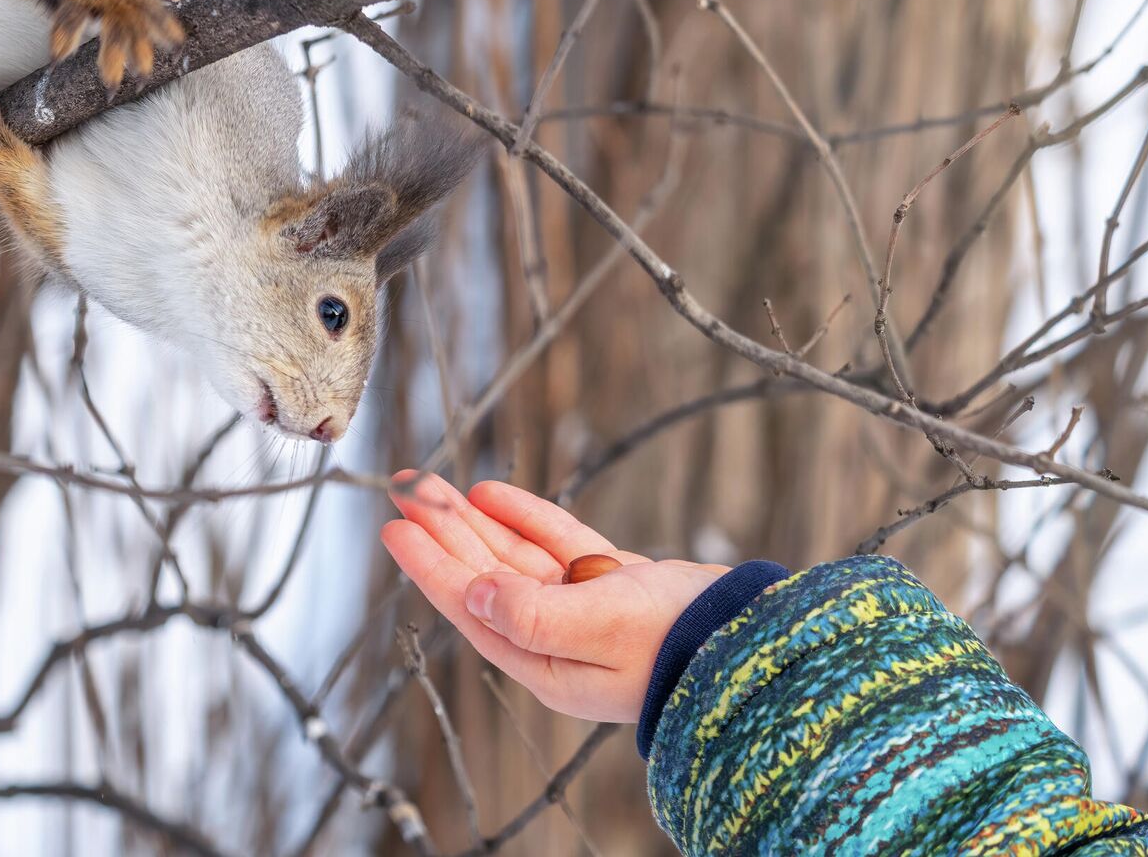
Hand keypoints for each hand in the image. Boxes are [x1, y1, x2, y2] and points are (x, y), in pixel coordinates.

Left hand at [380, 471, 729, 722]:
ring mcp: (586, 609)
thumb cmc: (678, 645)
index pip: (472, 605)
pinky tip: (492, 494)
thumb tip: (475, 593)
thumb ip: (533, 615)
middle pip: (485, 576)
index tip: (394, 528)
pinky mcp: (615, 584)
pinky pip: (557, 546)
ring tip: (436, 485)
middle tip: (405, 489)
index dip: (430, 565)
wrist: (753, 644)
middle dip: (443, 532)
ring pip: (515, 557)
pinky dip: (526, 518)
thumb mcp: (600, 630)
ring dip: (476, 521)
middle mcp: (557, 637)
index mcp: (546, 661)